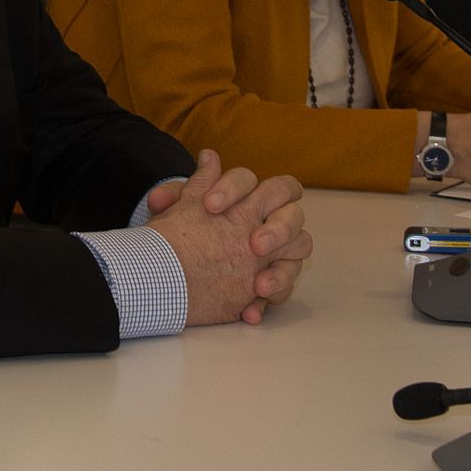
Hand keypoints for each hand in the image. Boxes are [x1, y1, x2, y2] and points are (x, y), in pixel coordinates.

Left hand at [148, 150, 311, 326]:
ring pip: (299, 249)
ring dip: (282, 269)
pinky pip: (282, 289)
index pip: (251, 181)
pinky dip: (267, 301)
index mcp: (243, 196)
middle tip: (254, 244)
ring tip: (258, 285)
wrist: (170, 270)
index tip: (209, 206)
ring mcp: (273, 252)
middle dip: (278, 227)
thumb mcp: (174, 214)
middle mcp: (267, 219)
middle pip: (293, 212)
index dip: (233, 189)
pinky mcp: (269, 281)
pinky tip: (248, 312)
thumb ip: (183, 190)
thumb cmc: (178, 233)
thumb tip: (205, 158)